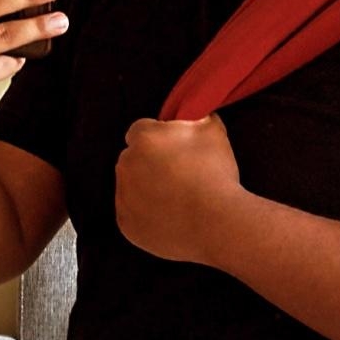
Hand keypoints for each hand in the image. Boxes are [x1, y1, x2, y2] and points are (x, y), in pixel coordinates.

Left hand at [114, 114, 241, 262]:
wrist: (216, 223)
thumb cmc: (215, 174)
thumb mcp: (213, 130)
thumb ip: (196, 117)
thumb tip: (194, 115)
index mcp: (143, 138)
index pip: (142, 129)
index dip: (160, 138)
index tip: (176, 150)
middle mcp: (125, 165)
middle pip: (133, 158)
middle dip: (150, 163)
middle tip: (179, 175)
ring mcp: (123, 197)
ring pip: (131, 186)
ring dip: (146, 188)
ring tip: (177, 199)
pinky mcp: (126, 224)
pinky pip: (132, 214)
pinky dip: (145, 214)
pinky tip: (170, 216)